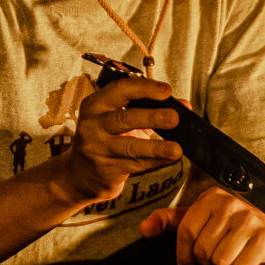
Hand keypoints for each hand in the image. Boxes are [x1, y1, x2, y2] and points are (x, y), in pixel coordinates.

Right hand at [57, 76, 187, 204]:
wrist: (78, 176)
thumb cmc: (106, 140)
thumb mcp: (121, 121)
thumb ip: (151, 109)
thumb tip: (185, 105)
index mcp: (96, 104)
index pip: (120, 90)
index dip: (144, 88)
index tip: (166, 90)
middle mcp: (93, 125)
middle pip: (124, 118)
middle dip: (151, 117)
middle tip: (174, 118)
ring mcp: (97, 149)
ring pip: (130, 147)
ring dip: (156, 148)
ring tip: (176, 149)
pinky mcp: (105, 170)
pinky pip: (135, 165)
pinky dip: (155, 162)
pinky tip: (170, 159)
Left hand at [141, 185, 264, 264]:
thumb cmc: (231, 226)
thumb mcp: (201, 220)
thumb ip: (171, 222)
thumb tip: (144, 228)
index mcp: (211, 198)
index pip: (185, 233)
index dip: (184, 254)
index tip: (188, 262)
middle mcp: (230, 204)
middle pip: (203, 250)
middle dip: (208, 260)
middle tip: (218, 256)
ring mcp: (251, 219)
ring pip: (221, 260)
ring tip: (233, 256)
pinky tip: (249, 258)